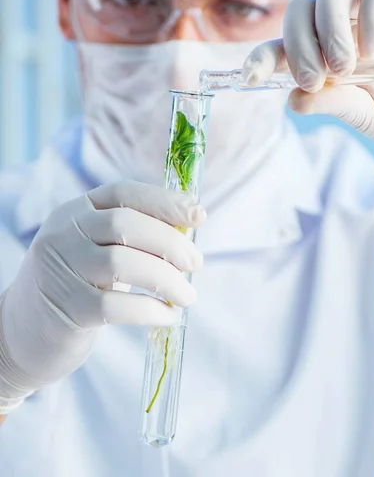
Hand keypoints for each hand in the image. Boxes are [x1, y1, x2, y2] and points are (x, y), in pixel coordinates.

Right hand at [0, 181, 204, 412]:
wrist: (21, 332)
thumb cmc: (77, 282)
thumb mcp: (97, 247)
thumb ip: (134, 233)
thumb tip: (190, 226)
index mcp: (76, 210)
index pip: (124, 193)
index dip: (165, 201)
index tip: (199, 214)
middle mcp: (64, 233)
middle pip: (126, 224)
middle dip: (171, 242)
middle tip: (197, 263)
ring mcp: (61, 270)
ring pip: (123, 263)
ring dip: (167, 279)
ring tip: (188, 296)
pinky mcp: (67, 309)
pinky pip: (117, 305)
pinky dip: (150, 310)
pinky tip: (168, 316)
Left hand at [243, 0, 373, 180]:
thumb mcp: (365, 117)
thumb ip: (332, 104)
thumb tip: (292, 99)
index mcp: (326, 60)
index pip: (283, 47)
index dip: (262, 56)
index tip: (249, 75)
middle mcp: (343, 30)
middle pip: (300, 9)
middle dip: (299, 43)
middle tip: (316, 77)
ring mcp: (373, 12)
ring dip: (329, 28)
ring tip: (347, 67)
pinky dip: (369, 14)